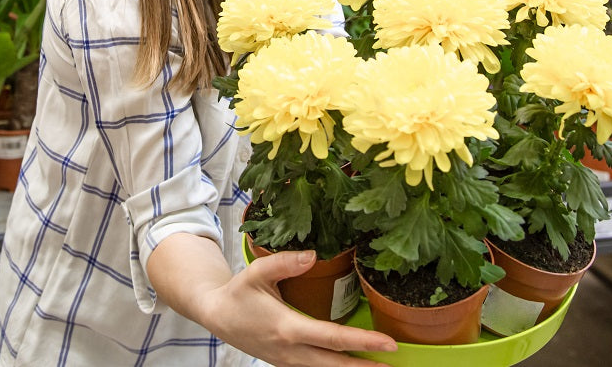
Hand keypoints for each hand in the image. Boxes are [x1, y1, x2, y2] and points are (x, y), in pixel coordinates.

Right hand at [200, 249, 398, 366]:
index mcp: (287, 328)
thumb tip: (313, 255)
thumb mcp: (257, 272)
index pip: (332, 338)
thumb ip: (284, 262)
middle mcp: (291, 351)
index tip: (389, 344)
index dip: (363, 343)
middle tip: (395, 365)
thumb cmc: (238, 294)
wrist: (216, 316)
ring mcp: (289, 361)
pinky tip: (352, 364)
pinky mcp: (287, 363)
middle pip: (336, 365)